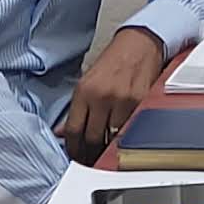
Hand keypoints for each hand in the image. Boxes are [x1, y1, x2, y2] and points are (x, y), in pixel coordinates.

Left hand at [57, 26, 164, 162]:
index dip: (73, 148)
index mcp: (84, 91)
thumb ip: (76, 108)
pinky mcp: (140, 104)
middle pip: (93, 138)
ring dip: (109, 148)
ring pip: (113, 138)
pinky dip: (125, 137)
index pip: (74, 130)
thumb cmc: (114, 61)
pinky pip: (131, 130)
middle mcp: (101, 97)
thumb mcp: (88, 81)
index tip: (74, 155)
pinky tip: (122, 140)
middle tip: (90, 159)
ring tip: (106, 153)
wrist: (139, 44)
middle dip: (90, 153)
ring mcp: (122, 101)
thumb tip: (63, 131)